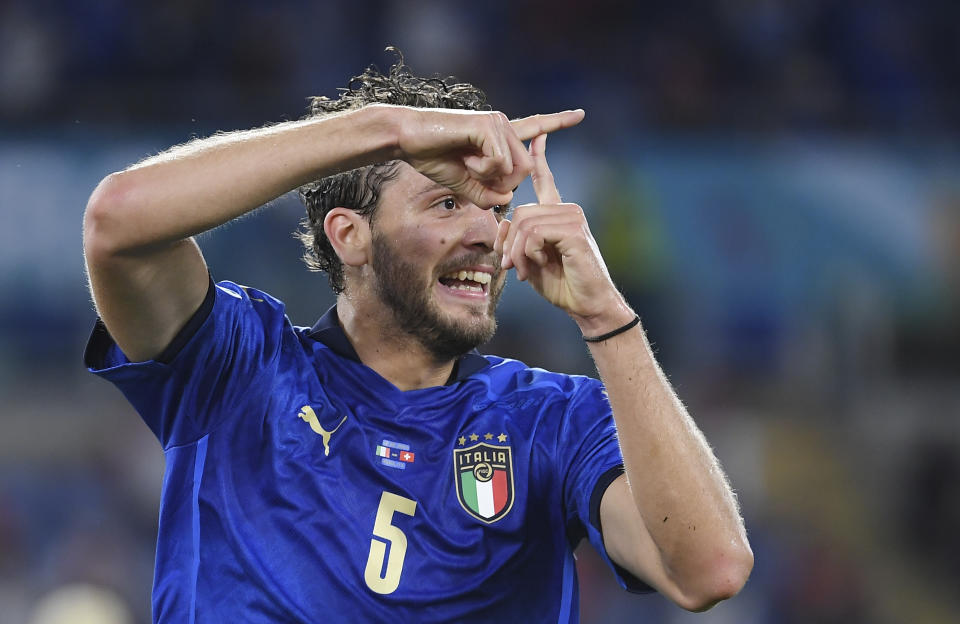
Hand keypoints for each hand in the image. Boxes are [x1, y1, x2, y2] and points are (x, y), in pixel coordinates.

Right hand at [392, 106, 584, 207]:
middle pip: (526, 170)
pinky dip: (483, 170)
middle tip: (476, 177)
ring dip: (490, 179)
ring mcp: (497, 124)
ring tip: (467, 165)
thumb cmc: (432, 158)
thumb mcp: (465, 186)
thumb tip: (508, 201)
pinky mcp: (488, 125)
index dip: (557, 122)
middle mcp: (503, 126)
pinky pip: (500, 162)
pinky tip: (466, 160)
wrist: (406, 139)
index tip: (580, 114)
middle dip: (504, 185)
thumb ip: (488, 195)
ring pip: (516, 168)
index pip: (534, 128)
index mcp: (499, 137)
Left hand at [494, 134, 632, 332]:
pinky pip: (534, 233)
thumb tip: (501, 226)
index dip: (539, 158)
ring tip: (521, 271)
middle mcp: (568, 211)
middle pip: (520, 211)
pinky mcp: (573, 231)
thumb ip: (515, 240)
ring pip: (524, 223)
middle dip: (508, 243)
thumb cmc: (562, 285)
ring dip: (516, 252)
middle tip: (510, 267)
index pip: (546, 180)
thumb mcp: (529, 260)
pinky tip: (533, 267)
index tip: (536, 135)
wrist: (588, 305)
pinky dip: (526, 253)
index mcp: (558, 214)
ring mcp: (573, 218)